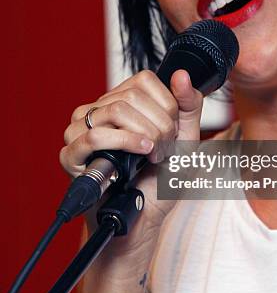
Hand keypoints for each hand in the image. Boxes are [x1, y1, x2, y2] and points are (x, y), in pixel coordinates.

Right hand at [60, 69, 202, 263]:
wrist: (143, 218)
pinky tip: (141, 152)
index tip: (172, 131)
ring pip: (114, 111)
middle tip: (164, 149)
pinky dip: (124, 143)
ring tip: (152, 155)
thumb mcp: (185, 139)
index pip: (144, 80)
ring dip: (145, 135)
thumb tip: (180, 74)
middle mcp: (98, 111)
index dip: (167, 105)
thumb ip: (188, 106)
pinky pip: (94, 137)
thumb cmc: (160, 180)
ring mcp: (80, 131)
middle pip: (132, 96)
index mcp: (122, 101)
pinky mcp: (71, 155)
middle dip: (160, 125)